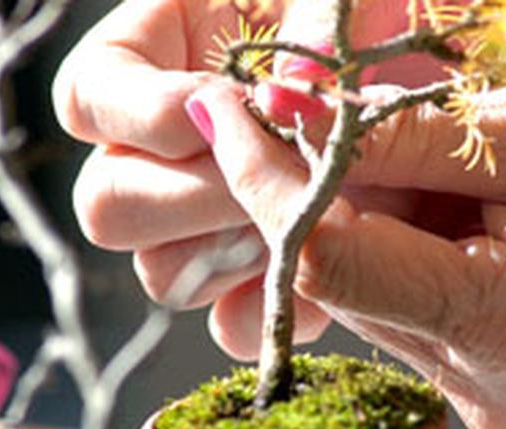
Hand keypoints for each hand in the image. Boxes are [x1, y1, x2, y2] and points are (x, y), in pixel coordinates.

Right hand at [52, 0, 420, 359]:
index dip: (141, 115)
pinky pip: (230, 321)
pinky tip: (328, 276)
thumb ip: (309, 30)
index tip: (222, 106)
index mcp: (153, 64)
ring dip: (237, 253)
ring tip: (314, 213)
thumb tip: (287, 97)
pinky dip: (275, 308)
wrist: (417, 79)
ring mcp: (202, 224)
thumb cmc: (363, 18)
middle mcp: (161, 155)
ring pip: (162, 273)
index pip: (88, 99)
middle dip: (194, 197)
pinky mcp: (254, 276)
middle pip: (108, 206)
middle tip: (274, 176)